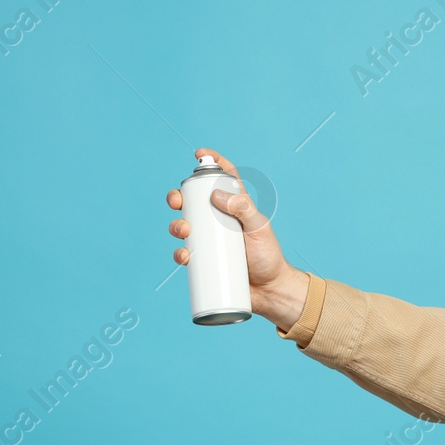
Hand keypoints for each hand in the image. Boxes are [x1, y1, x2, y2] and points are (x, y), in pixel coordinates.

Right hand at [166, 148, 308, 330]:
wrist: (269, 290)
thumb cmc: (267, 255)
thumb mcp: (259, 228)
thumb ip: (243, 208)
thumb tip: (216, 195)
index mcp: (234, 206)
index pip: (223, 177)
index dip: (212, 162)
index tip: (199, 154)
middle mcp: (219, 220)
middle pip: (193, 201)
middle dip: (178, 196)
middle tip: (177, 201)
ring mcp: (210, 240)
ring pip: (183, 225)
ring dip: (176, 224)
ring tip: (184, 231)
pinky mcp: (205, 260)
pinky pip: (185, 253)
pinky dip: (180, 253)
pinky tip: (184, 255)